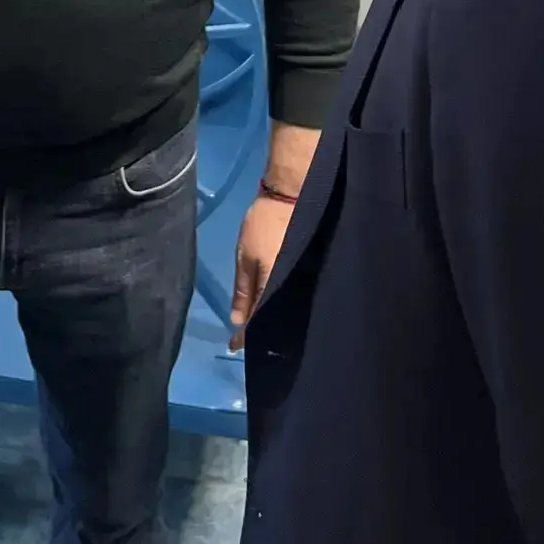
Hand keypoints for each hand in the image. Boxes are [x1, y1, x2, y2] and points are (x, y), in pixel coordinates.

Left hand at [230, 195, 293, 351]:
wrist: (291, 196)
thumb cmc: (263, 224)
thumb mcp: (245, 257)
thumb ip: (242, 291)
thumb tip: (237, 322)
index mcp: (275, 287)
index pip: (259, 321)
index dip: (246, 337)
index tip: (234, 347)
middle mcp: (293, 289)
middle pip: (277, 320)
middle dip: (262, 332)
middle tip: (247, 339)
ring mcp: (303, 281)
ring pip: (286, 309)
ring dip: (273, 318)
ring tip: (259, 326)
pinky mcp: (308, 272)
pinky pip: (293, 296)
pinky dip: (282, 304)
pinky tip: (275, 306)